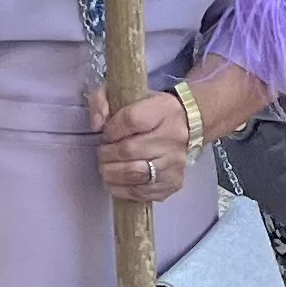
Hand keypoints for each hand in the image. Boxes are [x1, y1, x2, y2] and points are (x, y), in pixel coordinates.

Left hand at [90, 85, 191, 205]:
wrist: (189, 124)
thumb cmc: (151, 110)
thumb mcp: (126, 95)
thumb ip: (102, 101)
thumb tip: (96, 125)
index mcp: (162, 110)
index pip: (130, 120)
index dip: (111, 130)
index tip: (105, 133)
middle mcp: (172, 137)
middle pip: (129, 150)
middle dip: (107, 155)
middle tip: (102, 154)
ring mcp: (174, 163)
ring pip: (135, 173)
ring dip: (112, 174)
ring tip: (105, 169)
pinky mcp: (173, 182)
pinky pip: (143, 192)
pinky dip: (122, 190)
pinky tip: (115, 182)